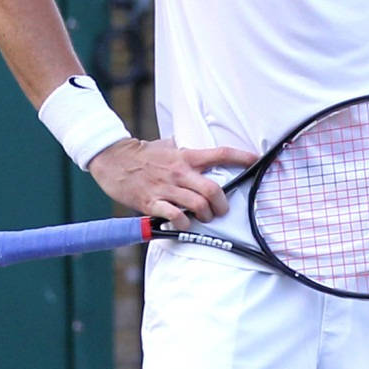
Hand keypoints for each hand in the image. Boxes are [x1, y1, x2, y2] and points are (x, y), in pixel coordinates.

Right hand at [86, 137, 257, 226]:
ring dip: (206, 216)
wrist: (112, 159)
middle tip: (220, 210)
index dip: (242, 157)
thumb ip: (185, 150)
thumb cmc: (141, 153)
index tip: (256, 161)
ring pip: (198, 206)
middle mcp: (179, 172)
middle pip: (213, 190)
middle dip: (222, 205)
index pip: (220, 154)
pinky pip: (175, 216)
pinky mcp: (152, 202)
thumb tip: (201, 150)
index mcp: (185, 156)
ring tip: (203, 218)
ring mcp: (166, 188)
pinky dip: (184, 223)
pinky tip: (183, 223)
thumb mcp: (166, 145)